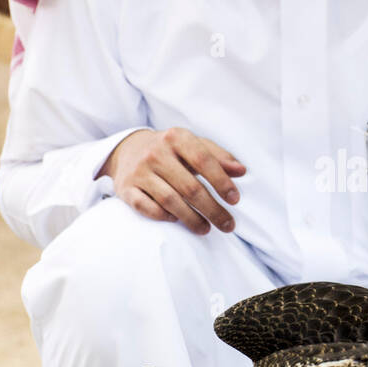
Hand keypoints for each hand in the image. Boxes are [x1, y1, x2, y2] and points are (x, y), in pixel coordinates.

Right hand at [97, 127, 245, 235]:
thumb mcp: (193, 145)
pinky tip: (176, 220)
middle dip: (212, 209)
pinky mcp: (126, 188)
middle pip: (189, 186)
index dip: (221, 181)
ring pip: (170, 200)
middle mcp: (156, 153)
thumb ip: (218, 157)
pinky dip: (162, 216)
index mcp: (176, 137)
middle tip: (228, 224)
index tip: (235, 199)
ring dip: (192, 218)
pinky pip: (146, 207)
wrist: (128, 149)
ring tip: (206, 229)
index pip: (203, 160)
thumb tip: (241, 171)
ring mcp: (139, 171)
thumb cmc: (171, 150)